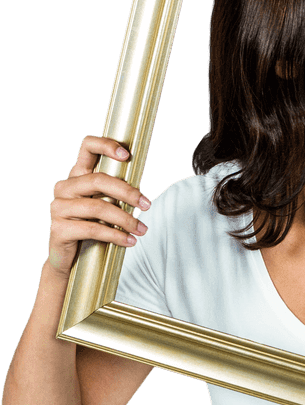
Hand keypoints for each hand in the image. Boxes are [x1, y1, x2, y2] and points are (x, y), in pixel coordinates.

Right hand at [47, 136, 149, 278]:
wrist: (71, 258)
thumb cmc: (93, 226)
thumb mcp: (106, 204)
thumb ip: (117, 192)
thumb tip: (143, 192)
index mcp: (77, 175)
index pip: (87, 148)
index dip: (106, 145)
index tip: (127, 155)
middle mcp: (64, 187)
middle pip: (98, 180)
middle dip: (127, 192)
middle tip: (147, 205)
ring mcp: (58, 207)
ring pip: (98, 207)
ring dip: (126, 220)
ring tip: (142, 229)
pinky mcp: (58, 229)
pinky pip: (92, 229)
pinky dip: (116, 235)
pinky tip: (129, 241)